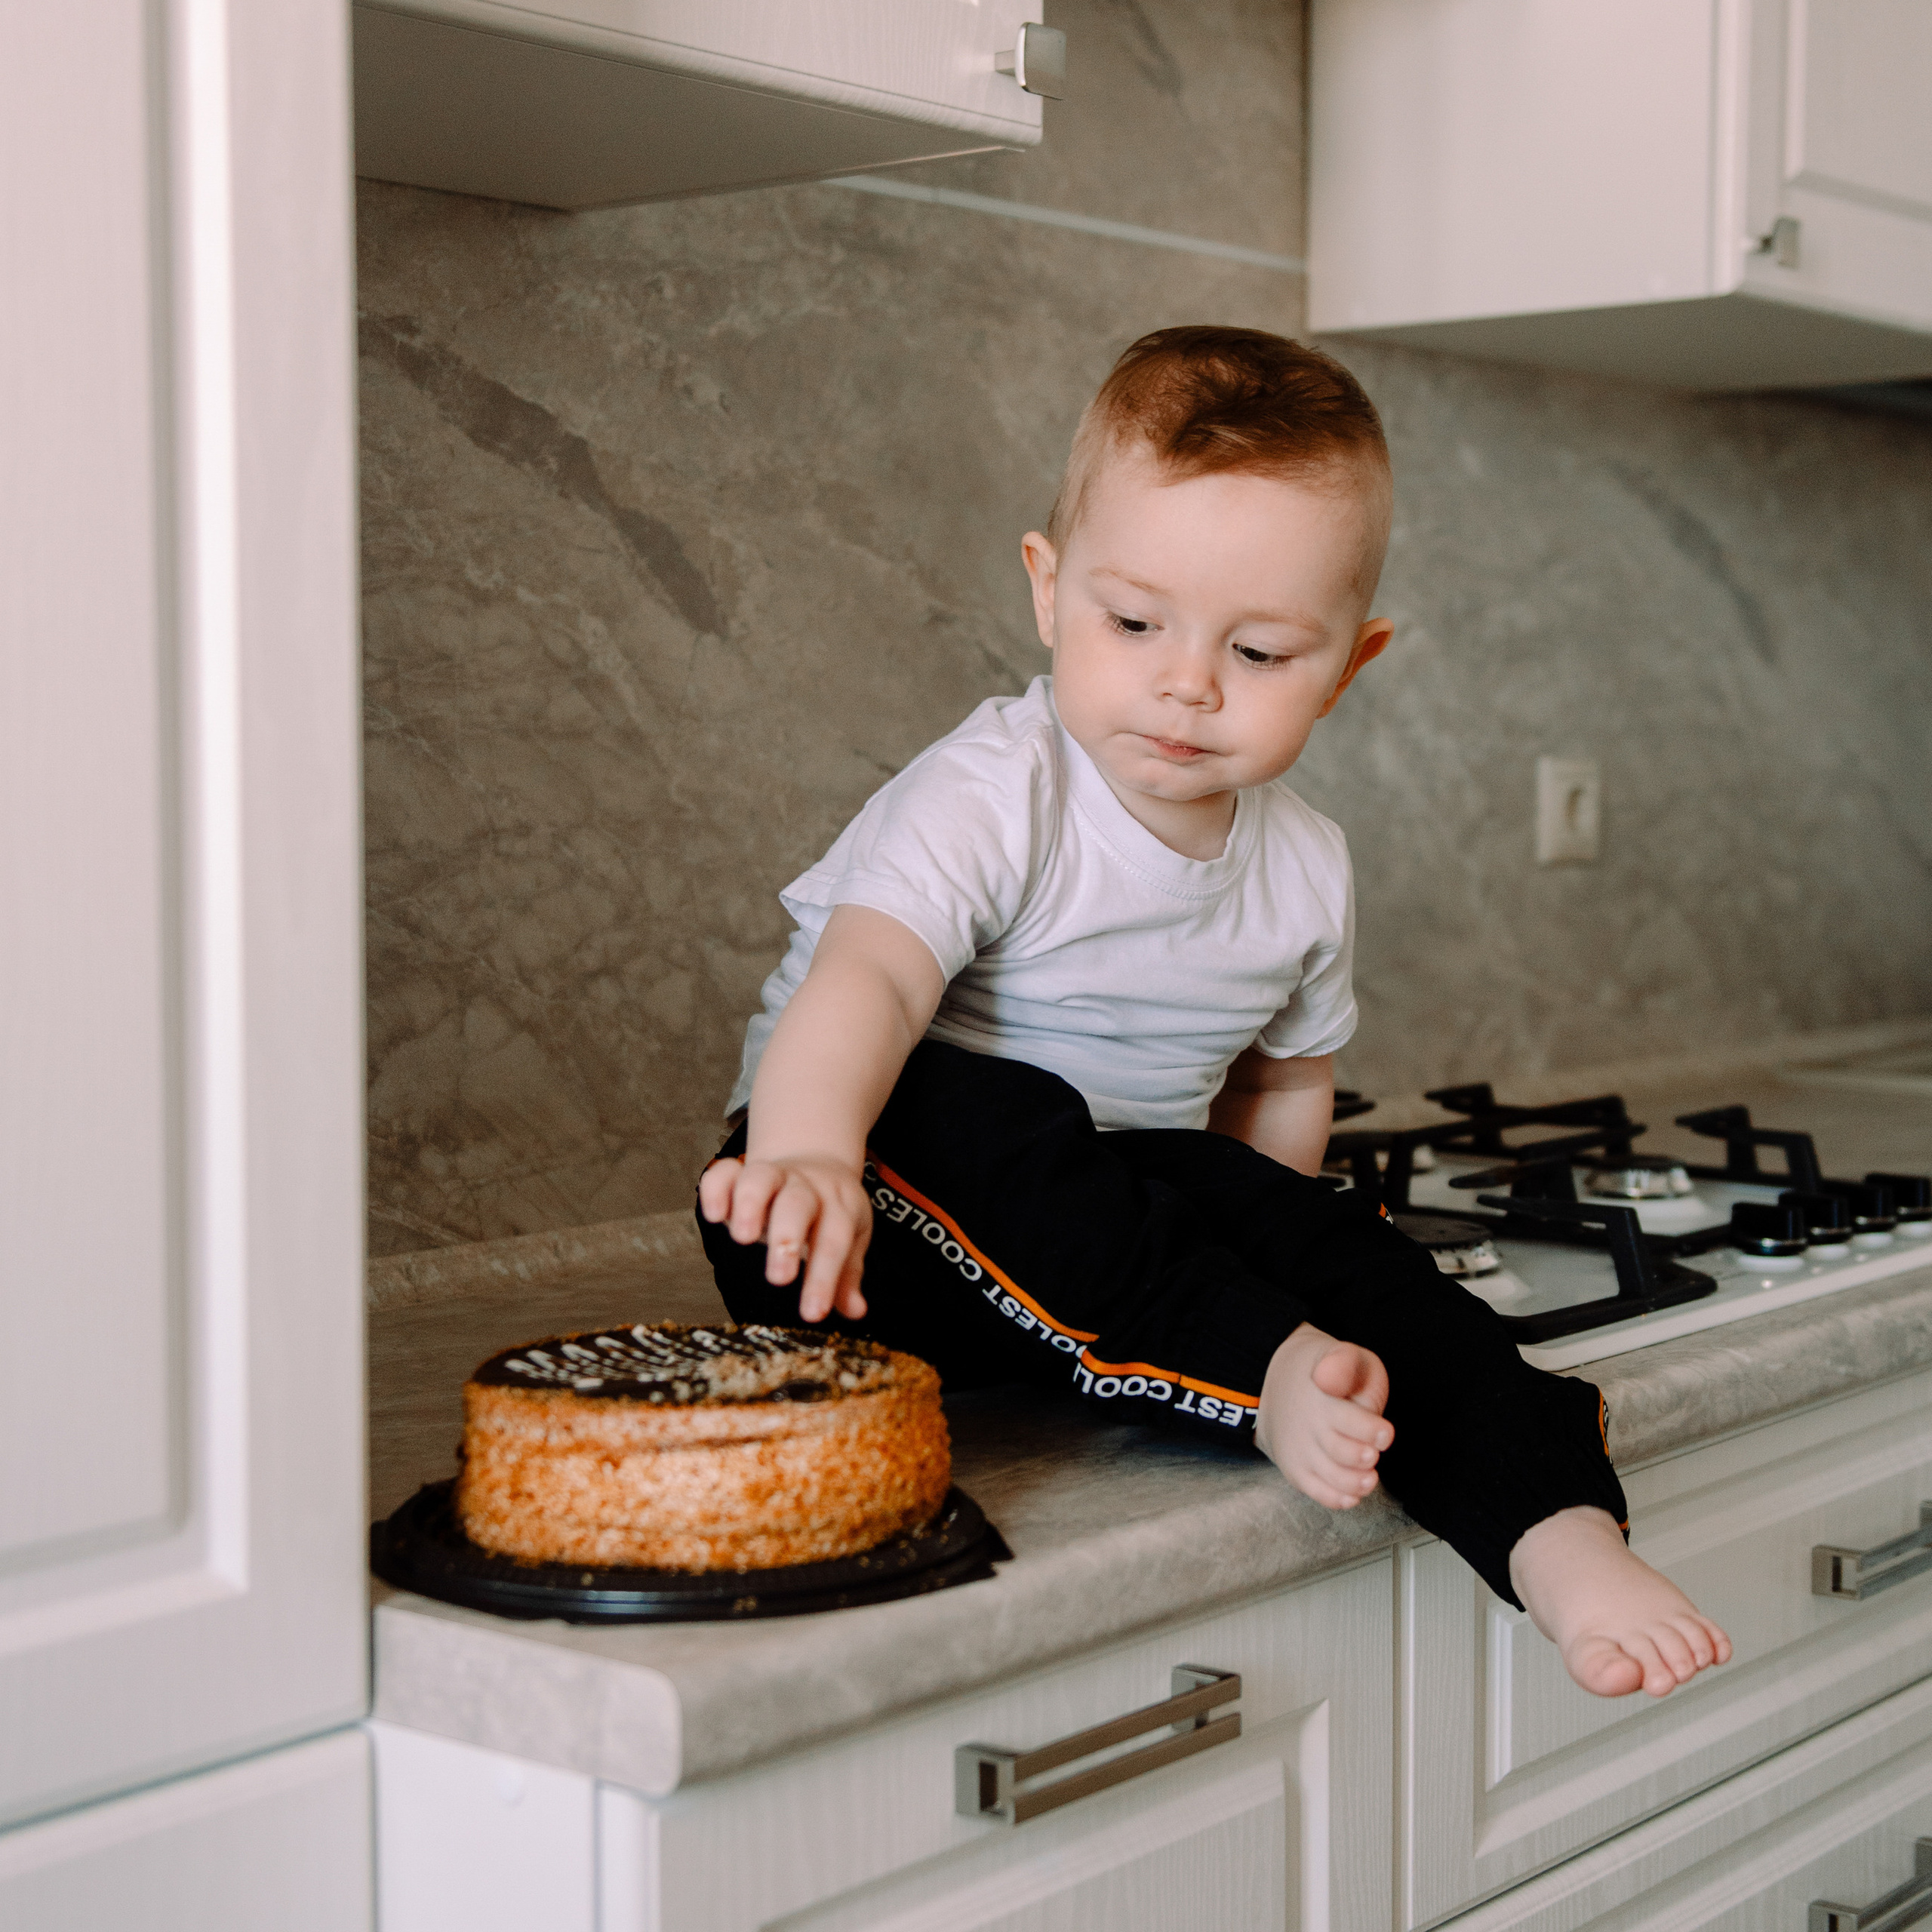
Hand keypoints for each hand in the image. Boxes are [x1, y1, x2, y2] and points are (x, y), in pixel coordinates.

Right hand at [698, 1153, 872, 1322]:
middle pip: (798, 1204)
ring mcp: (772, 1176)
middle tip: (779, 1278)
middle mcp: (805, 1188)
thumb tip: (856, 1311)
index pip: (834, 1241)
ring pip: (762, 1178)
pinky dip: (716, 1189)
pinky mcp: (739, 1173)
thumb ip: (848, 1276)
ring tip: (743, 1238)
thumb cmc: (830, 1212)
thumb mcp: (850, 1238)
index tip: (813, 1314)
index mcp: (837, 1206)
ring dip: (751, 1204)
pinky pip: (724, 1172)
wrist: (817, 1159)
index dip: (824, 1279)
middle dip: (787, 1238)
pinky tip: (714, 1215)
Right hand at [1254, 1324, 1392, 1509]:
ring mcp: (1300, 1449)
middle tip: (1372, 1456)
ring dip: (1353, 1483)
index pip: (1346, 1418)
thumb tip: (1328, 1379)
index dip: (1370, 1430)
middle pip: (1338, 1451)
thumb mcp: (1341, 1354)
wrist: (1281, 1383)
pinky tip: (1353, 1495)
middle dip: (1361, 1457)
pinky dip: (1335, 1498)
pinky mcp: (1296, 1468)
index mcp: (1322, 1396)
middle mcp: (1307, 1425)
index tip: (1385, 1435)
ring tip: (1369, 1479)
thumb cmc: (1327, 1373)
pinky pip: (1314, 1490)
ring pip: (1329, 1476)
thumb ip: (1343, 1363)